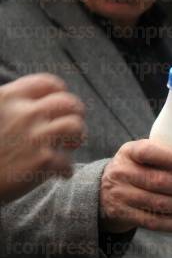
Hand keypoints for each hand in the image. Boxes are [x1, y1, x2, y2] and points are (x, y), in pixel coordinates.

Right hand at [0, 74, 85, 203]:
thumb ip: (11, 107)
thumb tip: (37, 105)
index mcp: (8, 98)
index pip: (47, 83)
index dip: (60, 93)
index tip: (61, 105)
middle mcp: (25, 113)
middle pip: (68, 103)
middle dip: (76, 113)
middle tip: (72, 127)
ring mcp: (36, 136)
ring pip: (75, 126)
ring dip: (77, 137)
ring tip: (70, 146)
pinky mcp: (43, 161)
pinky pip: (67, 162)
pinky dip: (65, 170)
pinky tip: (59, 174)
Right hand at [99, 139, 171, 233]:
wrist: (101, 192)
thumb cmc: (135, 169)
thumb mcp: (140, 155)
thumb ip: (162, 154)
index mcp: (129, 152)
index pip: (147, 152)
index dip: (169, 157)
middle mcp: (122, 172)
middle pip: (158, 181)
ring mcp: (121, 195)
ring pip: (157, 203)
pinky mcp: (123, 215)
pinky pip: (150, 221)